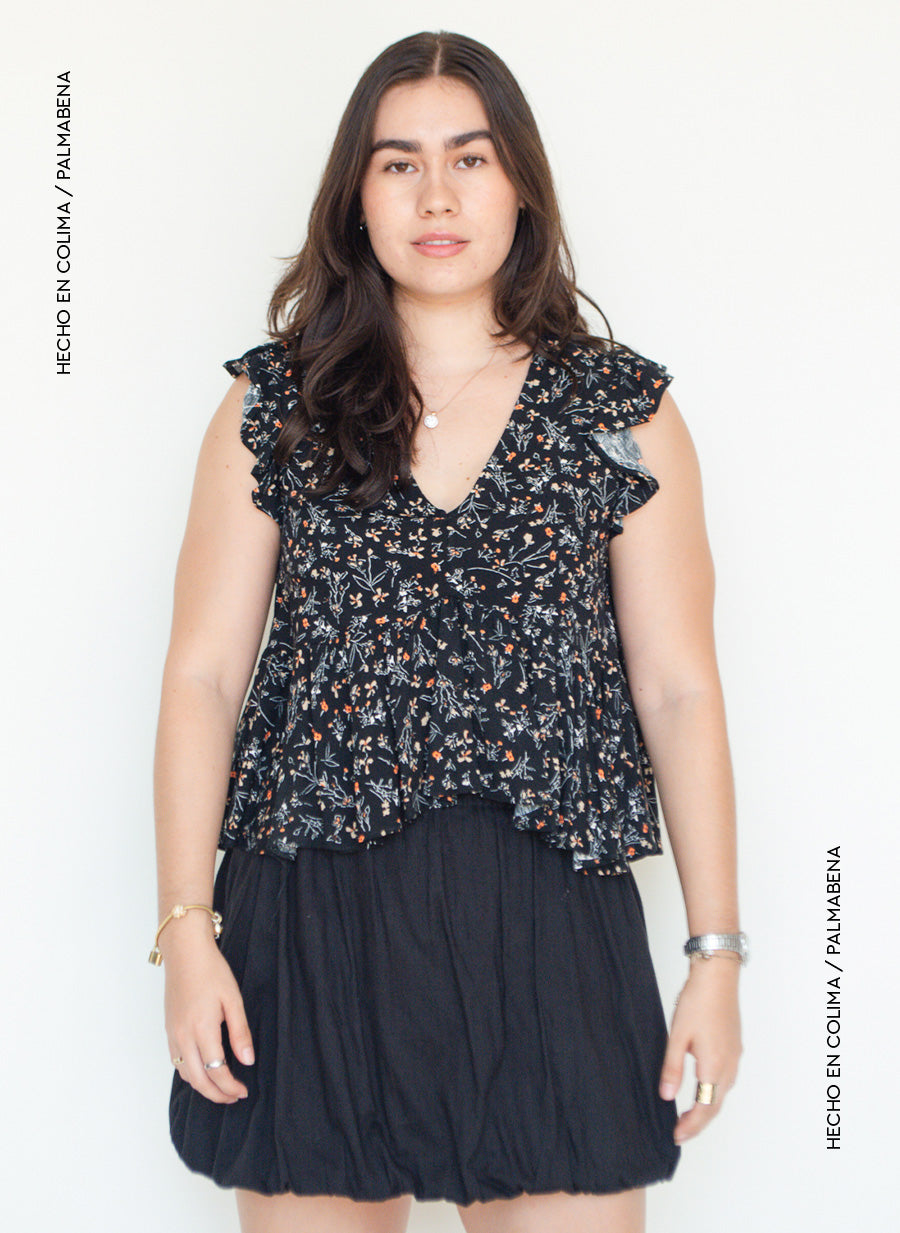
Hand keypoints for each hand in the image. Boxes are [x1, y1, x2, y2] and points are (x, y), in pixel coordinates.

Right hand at [162, 919, 254, 1104]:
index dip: (230, 1086)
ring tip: (221, 1088)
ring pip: (185, 1074)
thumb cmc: (211, 971)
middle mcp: (183, 1037)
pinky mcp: (168, 1030)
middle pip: (199, 1080)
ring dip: (203, 1086)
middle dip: (217, 1094)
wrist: (185, 953)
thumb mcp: (233, 999)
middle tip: (234, 1097)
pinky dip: (190, 1073)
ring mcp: (172, 1035)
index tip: (243, 1091)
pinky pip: (177, 1062)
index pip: (217, 1071)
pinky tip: (204, 1070)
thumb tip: (247, 1061)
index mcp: (201, 1030)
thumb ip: (240, 1032)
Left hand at [658, 956, 742, 1143]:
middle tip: (680, 1132)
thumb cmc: (698, 1001)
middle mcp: (729, 1066)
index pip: (704, 1109)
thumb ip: (672, 1069)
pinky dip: (713, 1091)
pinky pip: (726, 1079)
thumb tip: (667, 1097)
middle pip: (716, 1105)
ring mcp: (735, 1056)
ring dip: (707, 1107)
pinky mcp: (735, 1047)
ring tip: (688, 1114)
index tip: (676, 1137)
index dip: (691, 1126)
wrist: (718, 976)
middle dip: (698, 1122)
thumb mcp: (677, 1036)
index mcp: (715, 1067)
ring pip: (722, 1092)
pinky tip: (702, 1087)